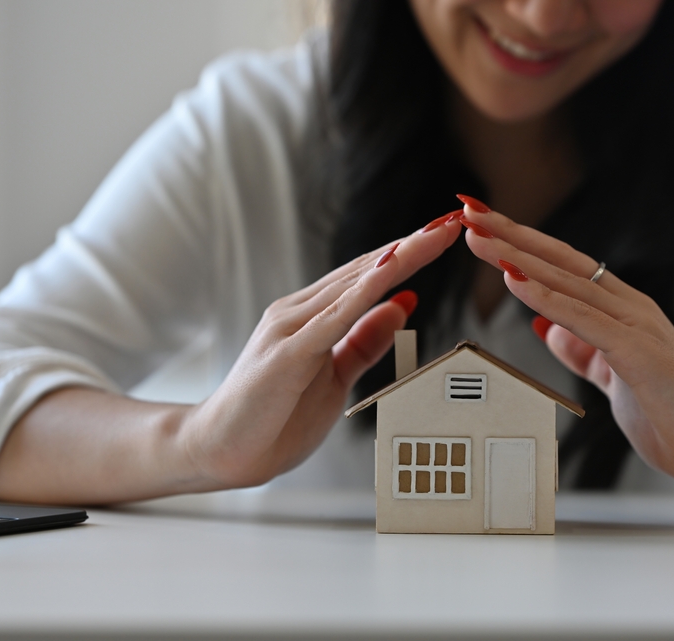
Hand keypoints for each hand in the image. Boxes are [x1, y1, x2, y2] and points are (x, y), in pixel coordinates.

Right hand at [180, 211, 463, 489]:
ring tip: (432, 236)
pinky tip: (390, 272)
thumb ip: (365, 341)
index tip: (443, 234)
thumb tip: (403, 303)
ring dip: (396, 258)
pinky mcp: (286, 354)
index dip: (407, 253)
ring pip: (352, 285)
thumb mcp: (335, 376)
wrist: (221, 452)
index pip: (367, 276)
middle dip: (411, 244)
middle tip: (452, 221)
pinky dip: (363, 293)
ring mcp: (289, 329)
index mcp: (310, 316)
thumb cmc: (273, 417)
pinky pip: (333, 319)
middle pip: (364, 270)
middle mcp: (298, 313)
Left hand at [458, 200, 673, 486]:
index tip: (480, 223)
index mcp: (619, 309)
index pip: (561, 265)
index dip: (520, 242)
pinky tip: (516, 281)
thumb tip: (548, 330)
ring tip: (480, 237)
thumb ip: (583, 351)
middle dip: (510, 233)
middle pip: (559, 260)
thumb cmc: (671, 409)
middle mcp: (626, 306)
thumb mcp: (612, 373)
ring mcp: (635, 326)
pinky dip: (547, 298)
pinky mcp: (638, 352)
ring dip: (518, 257)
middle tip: (468, 209)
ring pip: (566, 281)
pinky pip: (585, 320)